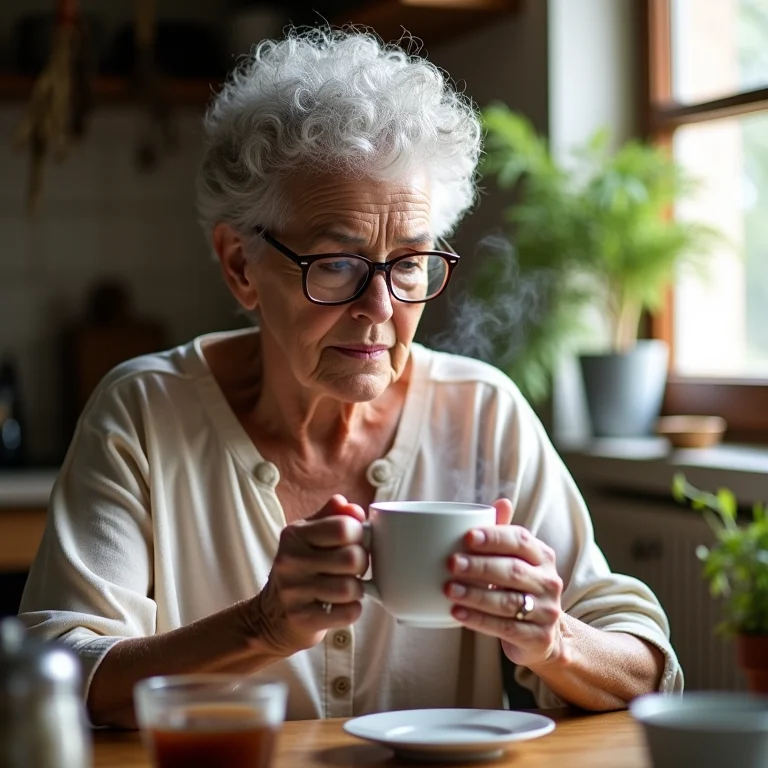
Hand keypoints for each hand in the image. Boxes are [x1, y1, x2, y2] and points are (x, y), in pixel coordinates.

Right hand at [247, 495, 367, 656]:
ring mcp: (293, 591)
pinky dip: (353, 610)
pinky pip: (346, 613)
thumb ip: (334, 517)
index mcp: (295, 534)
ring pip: (349, 588)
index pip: (343, 527)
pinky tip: (344, 606)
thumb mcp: (310, 536)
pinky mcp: (301, 618)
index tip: (357, 542)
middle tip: (355, 568)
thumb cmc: (302, 569)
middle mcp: (290, 560)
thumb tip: (354, 509)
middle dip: (362, 564)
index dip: (360, 534)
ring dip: (358, 590)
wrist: (271, 615)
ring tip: (349, 587)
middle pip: (351, 558)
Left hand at [445, 499, 564, 669]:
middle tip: (451, 563)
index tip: (467, 537)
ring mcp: (546, 611)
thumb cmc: (519, 588)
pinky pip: (504, 627)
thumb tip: (501, 501)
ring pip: (507, 601)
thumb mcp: (515, 559)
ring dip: (474, 594)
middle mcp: (549, 581)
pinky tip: (456, 613)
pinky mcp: (538, 638)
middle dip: (479, 566)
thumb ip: (504, 534)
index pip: (520, 540)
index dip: (494, 537)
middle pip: (512, 570)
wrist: (543, 635)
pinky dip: (477, 619)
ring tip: (448, 589)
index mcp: (542, 556)